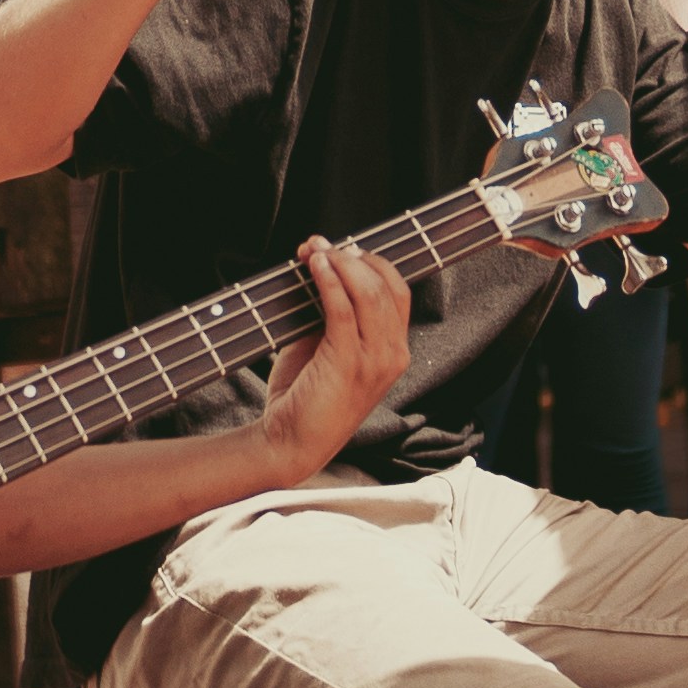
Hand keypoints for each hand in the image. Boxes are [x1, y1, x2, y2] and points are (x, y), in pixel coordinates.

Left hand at [256, 238, 412, 472]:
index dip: (372, 262)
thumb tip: (323, 267)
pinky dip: (329, 281)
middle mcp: (392, 355)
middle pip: (387, 286)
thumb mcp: (327, 347)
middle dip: (352, 256)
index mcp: (393, 351)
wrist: (289, 442)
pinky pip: (343, 309)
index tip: (342, 249)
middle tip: (320, 244)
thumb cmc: (305, 395)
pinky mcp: (348, 364)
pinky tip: (314, 268)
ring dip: (340, 263)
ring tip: (314, 250)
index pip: (399, 291)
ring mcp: (374, 362)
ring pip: (369, 293)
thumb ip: (334, 314)